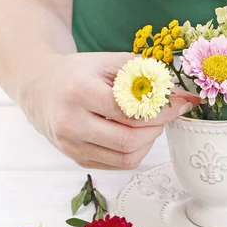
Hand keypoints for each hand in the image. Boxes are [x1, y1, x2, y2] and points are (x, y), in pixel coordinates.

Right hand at [20, 52, 199, 168]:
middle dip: (157, 127)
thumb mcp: (111, 62)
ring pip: (126, 157)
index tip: (180, 104)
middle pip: (129, 139)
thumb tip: (187, 98)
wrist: (40, 87)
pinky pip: (118, 164)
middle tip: (166, 114)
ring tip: (150, 123)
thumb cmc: (81, 72)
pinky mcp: (77, 159)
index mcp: (78, 92)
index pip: (130, 110)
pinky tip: (136, 134)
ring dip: (148, 141)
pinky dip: (136, 151)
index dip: (162, 110)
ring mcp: (71, 145)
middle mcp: (70, 122)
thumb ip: (149, 76)